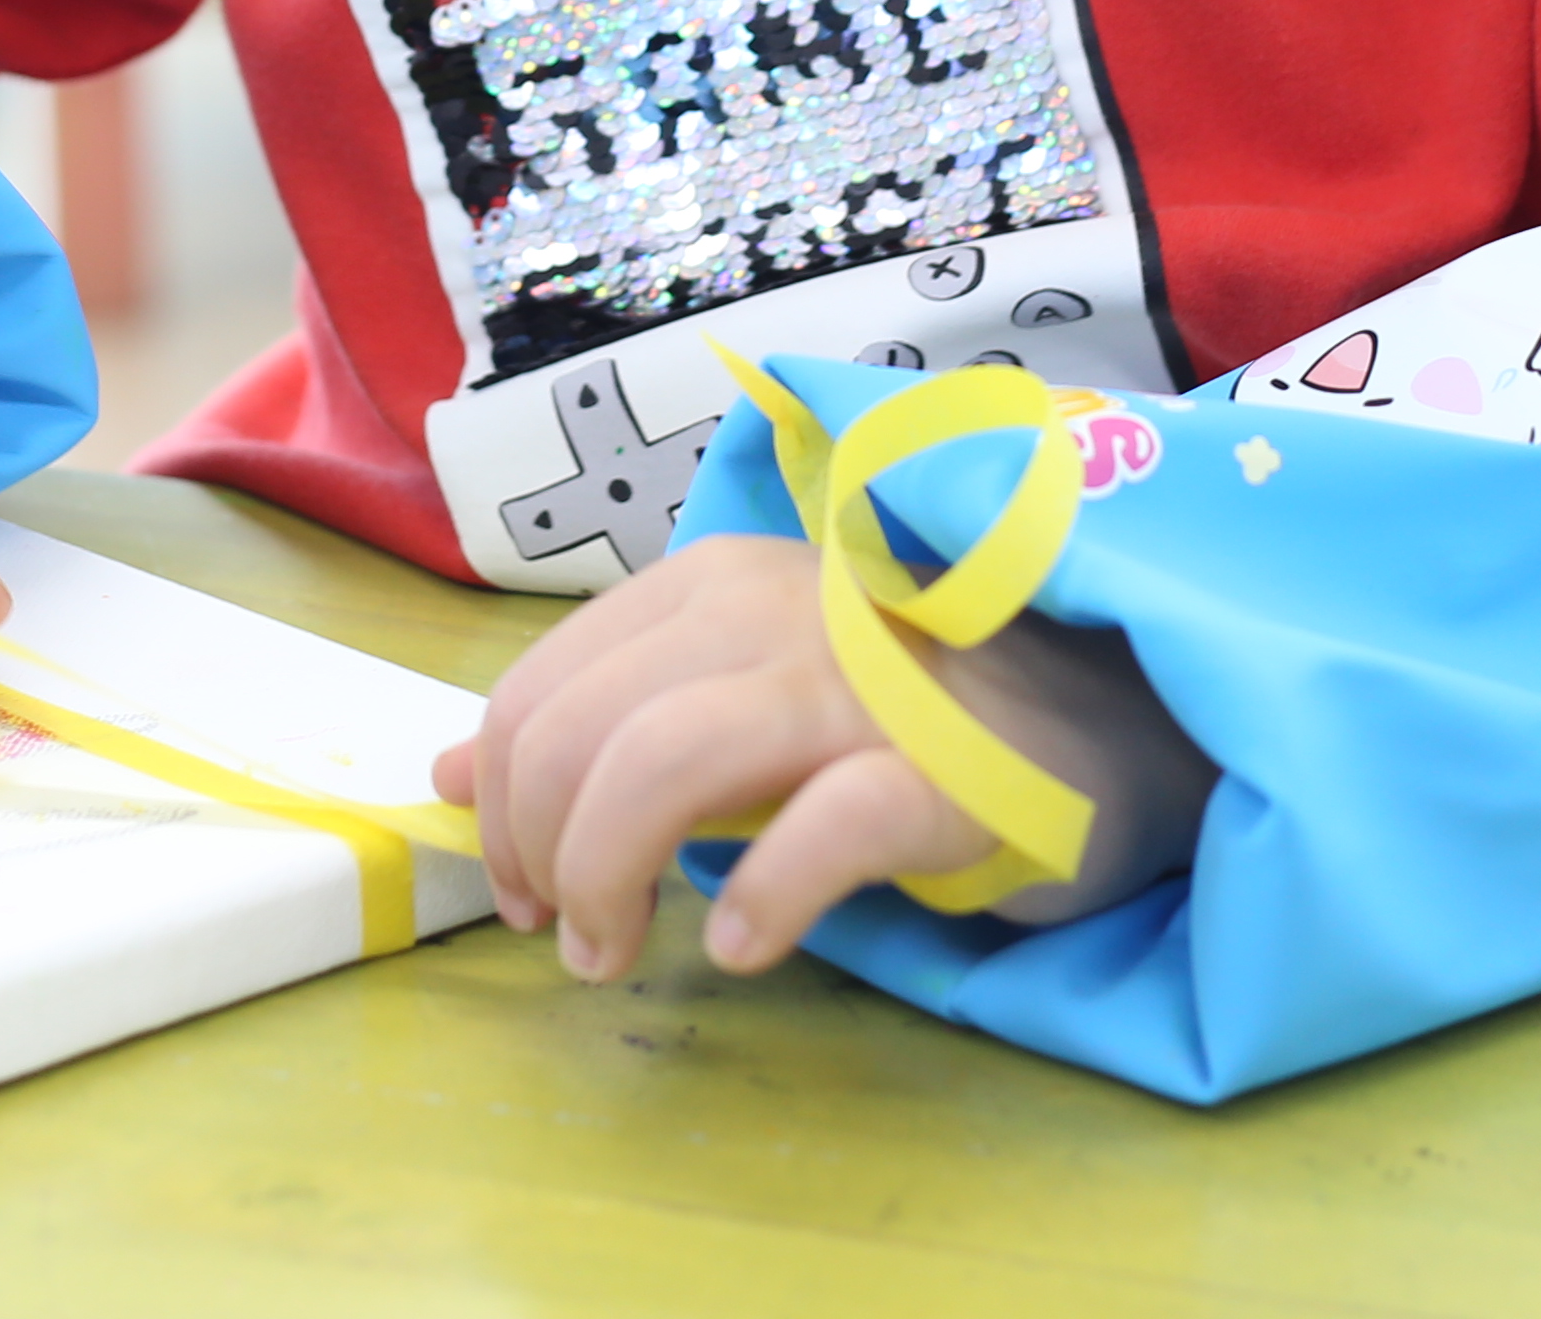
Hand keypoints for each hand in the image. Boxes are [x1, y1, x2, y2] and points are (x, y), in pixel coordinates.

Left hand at [438, 534, 1001, 980]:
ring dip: (609, 876)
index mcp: (706, 589)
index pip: (537, 693)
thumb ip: (595, 718)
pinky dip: (764, 895)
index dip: (499, 808)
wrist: (1098, 716)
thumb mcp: (728, 693)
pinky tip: (738, 944)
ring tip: (618, 952)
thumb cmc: (898, 708)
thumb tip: (443, 770)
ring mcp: (855, 686)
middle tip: (571, 939)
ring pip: (663, 760)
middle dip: (538, 854)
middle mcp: (767, 613)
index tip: (526, 889)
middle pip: (577, 733)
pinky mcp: (940, 771)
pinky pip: (826, 826)